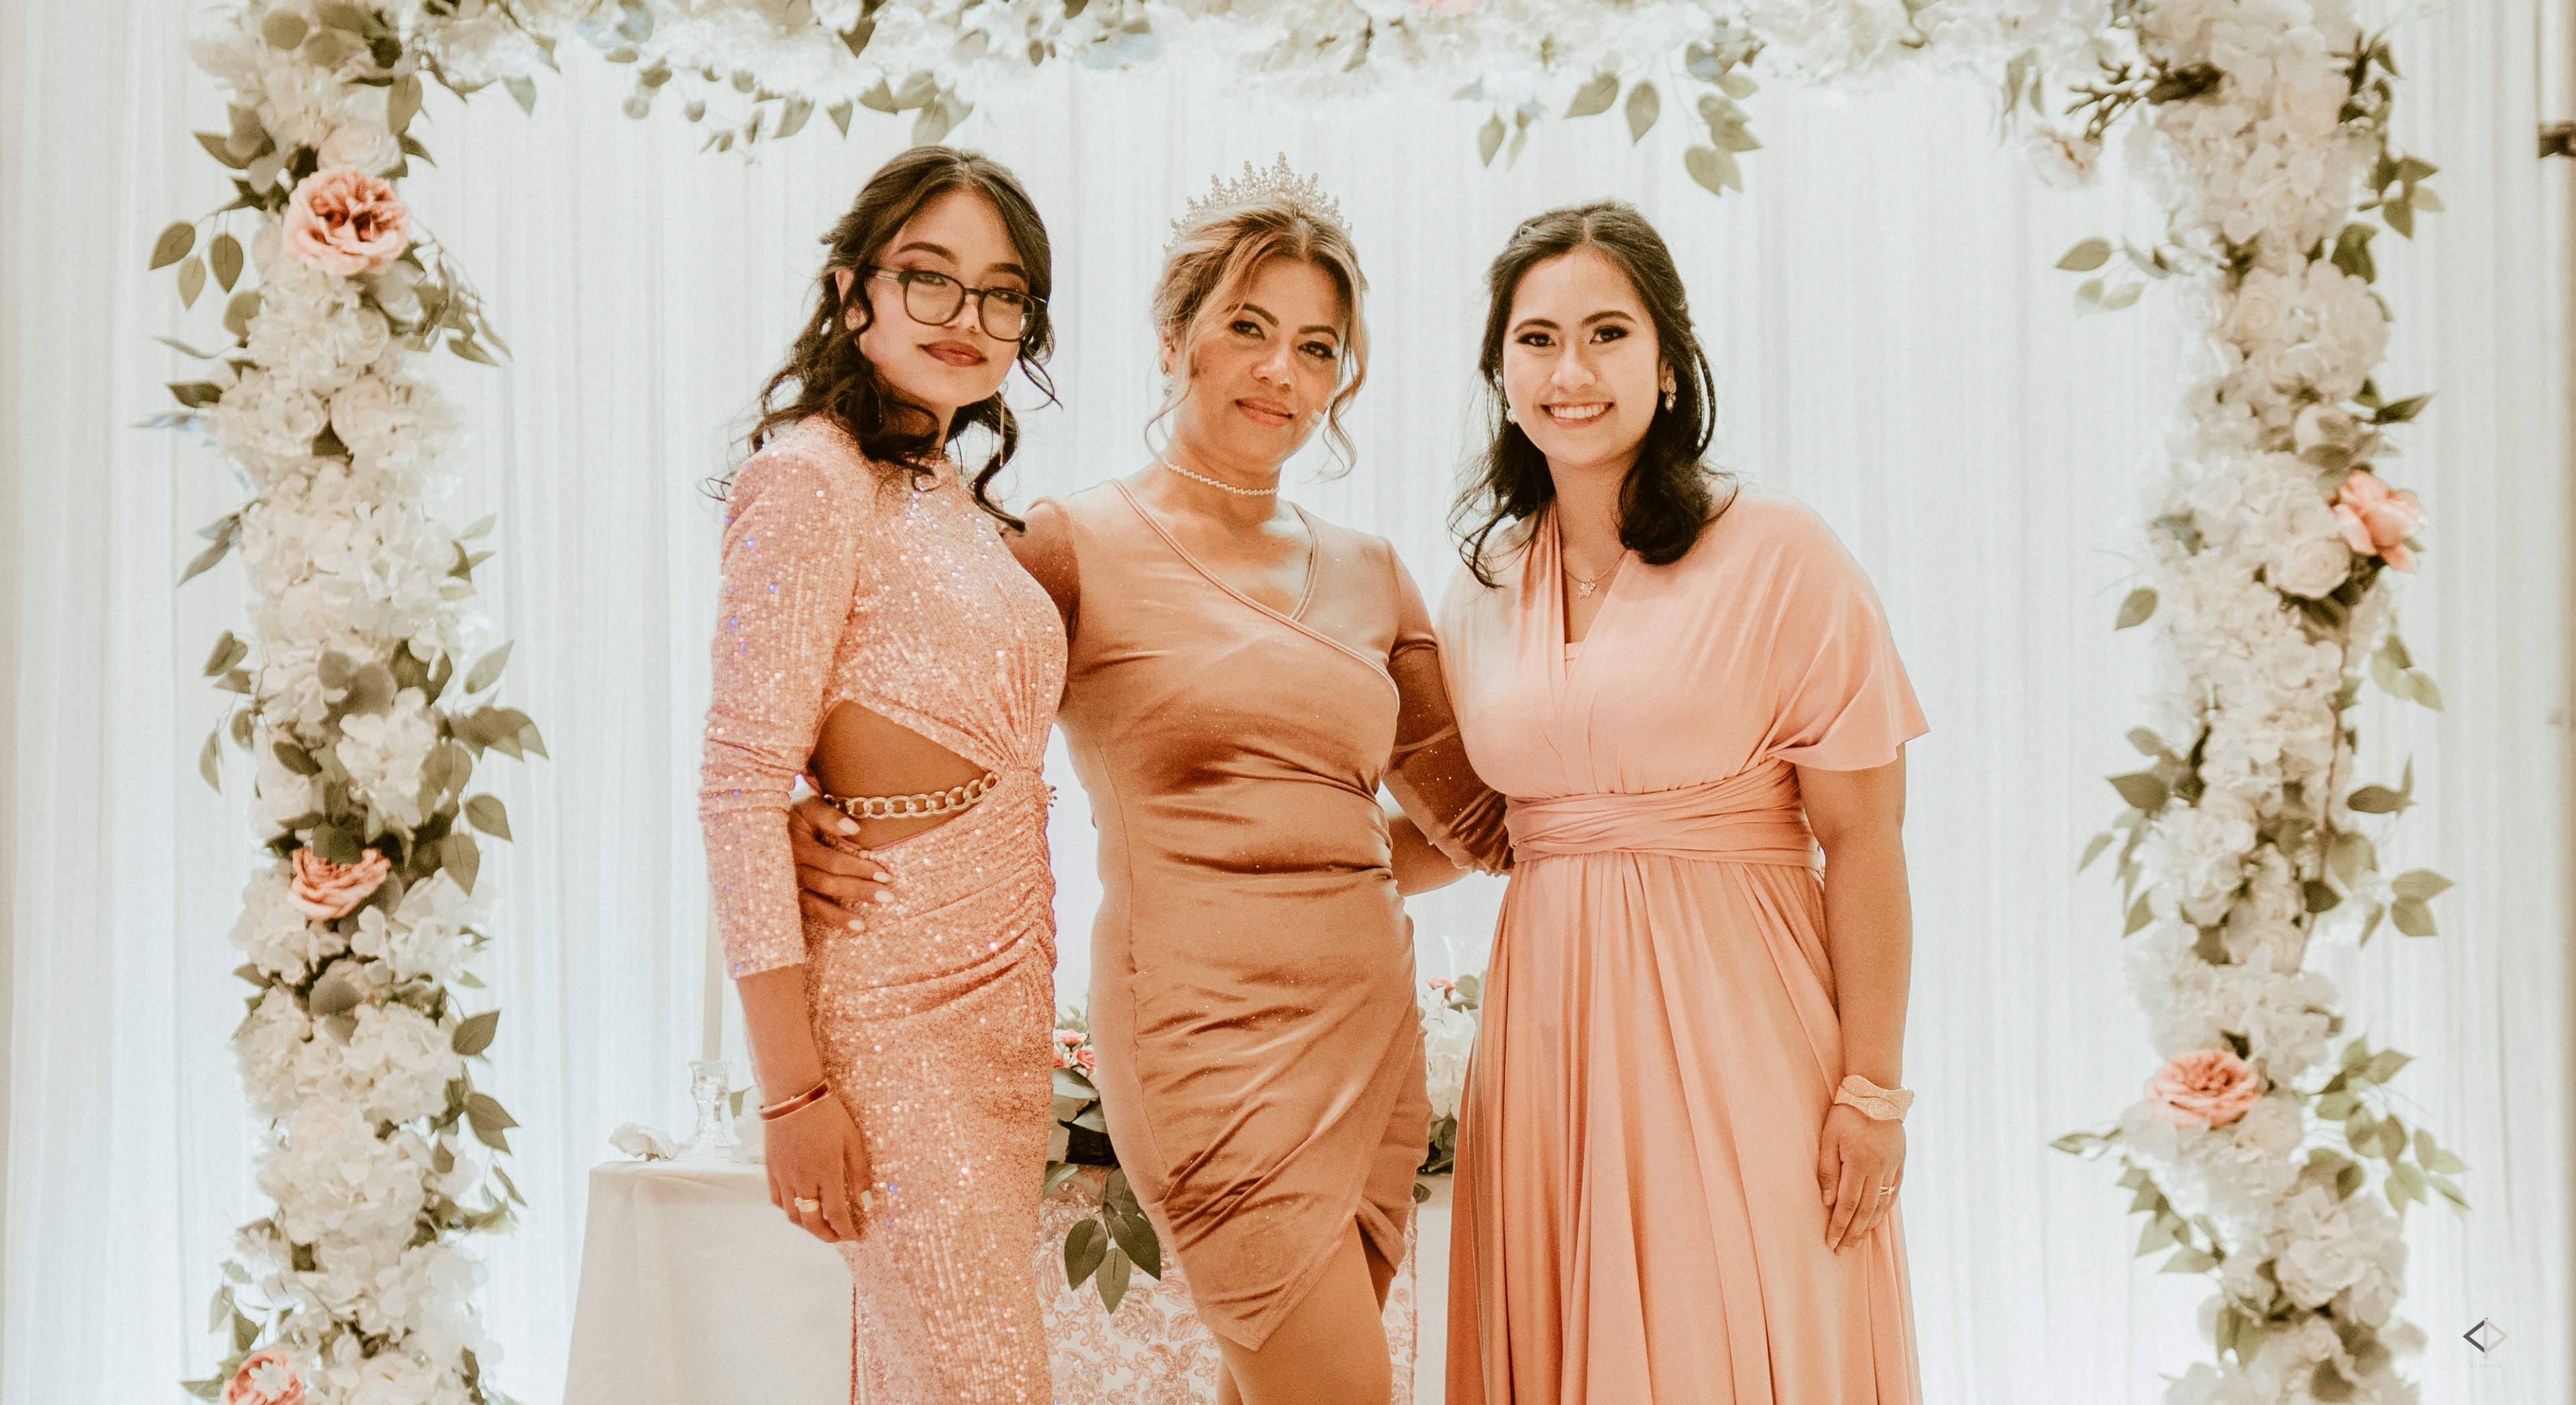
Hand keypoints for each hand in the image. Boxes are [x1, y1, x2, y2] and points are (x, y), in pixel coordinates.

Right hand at [764, 1088, 875, 1244]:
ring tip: (820, 1225)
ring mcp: (783, 1175)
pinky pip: (777, 1199)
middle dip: (826, 1236)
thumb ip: (859, 1174)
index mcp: (826, 1173)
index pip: (837, 1214)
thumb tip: (865, 1203)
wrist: (793, 1093)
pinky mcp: (770, 1169)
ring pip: (792, 1214)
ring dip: (807, 1225)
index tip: (855, 1237)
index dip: (847, 1231)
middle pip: (812, 1222)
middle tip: (838, 1237)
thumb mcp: (852, 1140)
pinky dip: (789, 1209)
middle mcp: (802, 1179)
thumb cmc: (828, 1113)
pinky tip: (800, 1207)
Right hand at [789, 795, 892, 927]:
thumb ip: (828, 815)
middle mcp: (788, 865)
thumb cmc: (796, 813)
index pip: (831, 860)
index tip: (885, 875)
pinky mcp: (786, 896)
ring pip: (816, 901)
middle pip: (827, 882)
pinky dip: (829, 920)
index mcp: (795, 842)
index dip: (858, 868)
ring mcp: (785, 884)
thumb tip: (854, 829)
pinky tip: (850, 929)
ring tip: (865, 924)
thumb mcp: (809, 805)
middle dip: (858, 889)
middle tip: (888, 896)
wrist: (763, 825)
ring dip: (842, 914)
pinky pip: (808, 911)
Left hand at [1816, 1102, 1904, 1252]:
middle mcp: (1878, 1170)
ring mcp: (1891, 1167)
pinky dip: (1885, 1209)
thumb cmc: (1846, 1114)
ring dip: (1869, 1226)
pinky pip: (1893, 1192)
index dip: (1839, 1226)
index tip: (1831, 1242)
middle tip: (1842, 1251)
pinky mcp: (1899, 1162)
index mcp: (1859, 1164)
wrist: (1876, 1093)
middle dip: (1853, 1233)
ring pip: (1881, 1204)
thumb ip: (1827, 1171)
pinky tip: (1877, 1219)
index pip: (1848, 1205)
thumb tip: (1827, 1202)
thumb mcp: (1829, 1138)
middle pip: (1865, 1211)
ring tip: (1858, 1241)